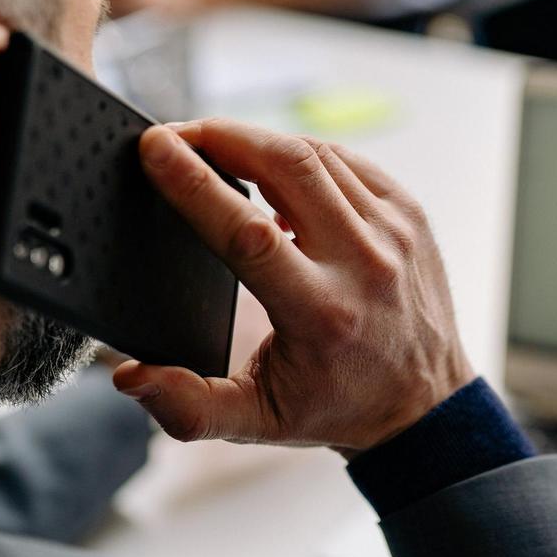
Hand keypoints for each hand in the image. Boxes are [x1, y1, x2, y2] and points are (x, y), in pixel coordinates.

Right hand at [112, 120, 475, 453]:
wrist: (426, 405)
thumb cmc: (337, 407)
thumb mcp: (260, 421)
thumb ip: (189, 407)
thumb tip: (130, 377)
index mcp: (322, 313)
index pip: (249, 232)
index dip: (195, 183)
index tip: (155, 147)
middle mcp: (364, 264)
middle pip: (286, 166)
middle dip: (222, 136)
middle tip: (175, 135)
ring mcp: (394, 232)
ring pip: (316, 154)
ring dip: (258, 140)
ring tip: (214, 147)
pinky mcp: (408, 214)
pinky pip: (345, 160)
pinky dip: (301, 153)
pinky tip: (271, 165)